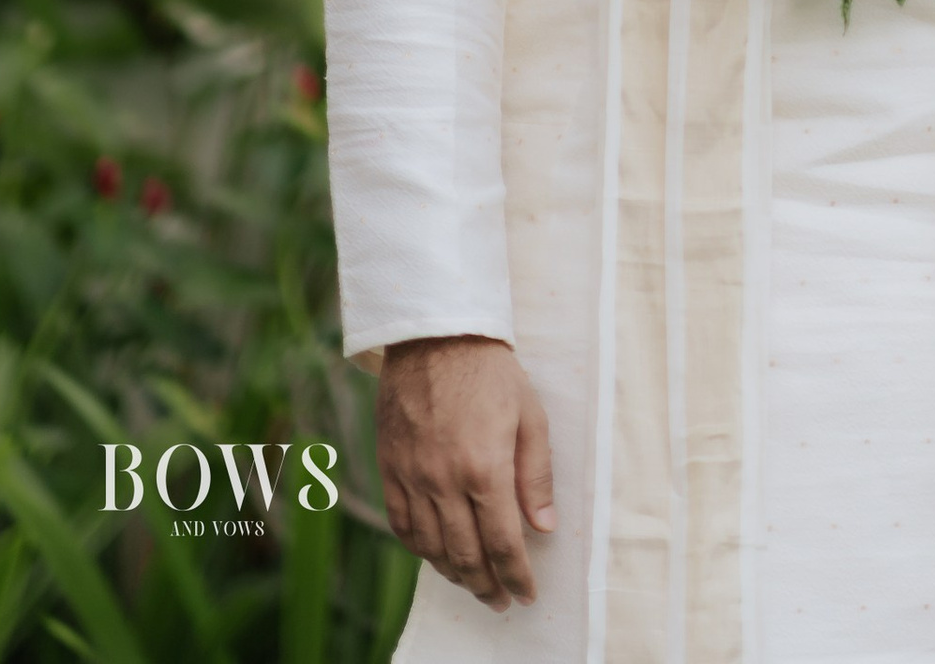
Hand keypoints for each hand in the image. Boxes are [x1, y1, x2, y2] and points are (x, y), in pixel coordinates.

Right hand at [376, 335, 554, 608]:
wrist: (436, 335)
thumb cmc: (491, 371)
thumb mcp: (530, 415)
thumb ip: (536, 476)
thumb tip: (544, 527)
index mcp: (484, 468)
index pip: (503, 542)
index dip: (516, 575)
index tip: (526, 594)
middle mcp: (444, 480)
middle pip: (465, 555)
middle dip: (486, 585)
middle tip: (500, 600)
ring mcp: (413, 477)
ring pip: (431, 548)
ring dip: (454, 573)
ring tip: (473, 583)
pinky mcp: (390, 468)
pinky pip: (402, 525)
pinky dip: (420, 549)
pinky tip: (435, 554)